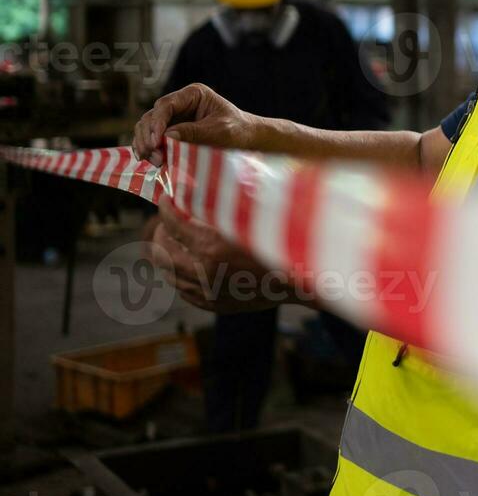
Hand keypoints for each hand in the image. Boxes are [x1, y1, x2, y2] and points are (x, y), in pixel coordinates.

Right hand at [132, 83, 262, 165]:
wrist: (247, 140)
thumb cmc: (238, 130)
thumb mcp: (219, 131)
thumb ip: (194, 132)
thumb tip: (166, 136)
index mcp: (193, 94)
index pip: (166, 105)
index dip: (157, 123)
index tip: (156, 141)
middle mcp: (180, 104)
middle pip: (151, 116)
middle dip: (148, 136)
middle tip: (153, 155)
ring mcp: (174, 118)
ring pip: (148, 128)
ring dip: (146, 144)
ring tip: (154, 161)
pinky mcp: (172, 132)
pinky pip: (153, 139)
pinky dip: (149, 149)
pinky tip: (151, 160)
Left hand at [147, 199, 287, 312]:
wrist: (301, 279)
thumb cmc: (281, 242)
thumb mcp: (250, 218)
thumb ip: (222, 208)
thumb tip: (198, 191)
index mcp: (212, 247)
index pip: (173, 223)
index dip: (166, 208)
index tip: (166, 199)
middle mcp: (204, 271)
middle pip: (162, 251)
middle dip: (159, 232)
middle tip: (165, 221)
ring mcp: (206, 291)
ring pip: (168, 273)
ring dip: (165, 254)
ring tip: (171, 243)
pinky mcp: (212, 304)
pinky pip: (182, 290)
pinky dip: (178, 275)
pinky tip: (185, 265)